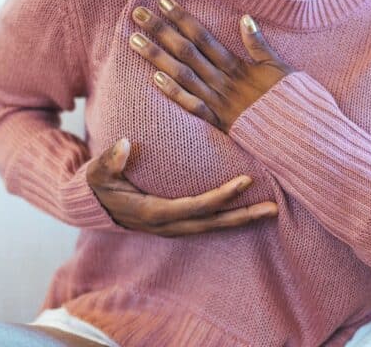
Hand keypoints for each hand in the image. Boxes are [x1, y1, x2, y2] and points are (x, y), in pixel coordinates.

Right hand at [85, 138, 277, 236]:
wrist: (96, 206)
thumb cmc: (100, 185)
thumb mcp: (98, 172)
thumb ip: (109, 160)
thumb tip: (124, 144)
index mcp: (154, 212)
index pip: (196, 206)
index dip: (222, 196)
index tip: (245, 181)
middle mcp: (169, 225)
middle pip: (214, 223)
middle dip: (244, 216)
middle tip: (274, 207)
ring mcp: (175, 227)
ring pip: (215, 227)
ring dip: (243, 219)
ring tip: (271, 210)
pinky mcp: (179, 224)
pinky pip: (210, 223)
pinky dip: (231, 218)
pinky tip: (250, 208)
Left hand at [128, 0, 294, 132]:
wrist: (298, 133)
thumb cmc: (289, 99)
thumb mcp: (279, 66)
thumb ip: (259, 43)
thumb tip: (244, 18)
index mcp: (237, 65)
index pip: (204, 36)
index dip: (182, 18)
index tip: (163, 2)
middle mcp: (223, 81)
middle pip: (187, 51)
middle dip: (161, 31)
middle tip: (137, 14)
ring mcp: (219, 102)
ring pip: (183, 75)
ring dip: (158, 57)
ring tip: (135, 41)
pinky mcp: (218, 123)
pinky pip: (193, 107)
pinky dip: (175, 94)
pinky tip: (156, 79)